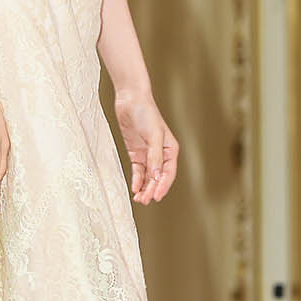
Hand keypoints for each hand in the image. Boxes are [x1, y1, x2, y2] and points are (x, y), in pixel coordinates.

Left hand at [114, 88, 178, 204]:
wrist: (131, 100)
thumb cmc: (146, 113)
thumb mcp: (153, 136)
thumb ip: (155, 157)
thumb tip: (157, 177)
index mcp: (170, 150)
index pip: (168, 173)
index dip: (163, 186)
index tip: (156, 197)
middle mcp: (161, 154)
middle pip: (158, 177)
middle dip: (152, 190)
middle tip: (144, 200)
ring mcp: (148, 154)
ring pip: (148, 176)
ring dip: (144, 188)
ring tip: (139, 199)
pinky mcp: (136, 153)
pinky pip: (138, 171)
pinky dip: (137, 180)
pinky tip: (134, 188)